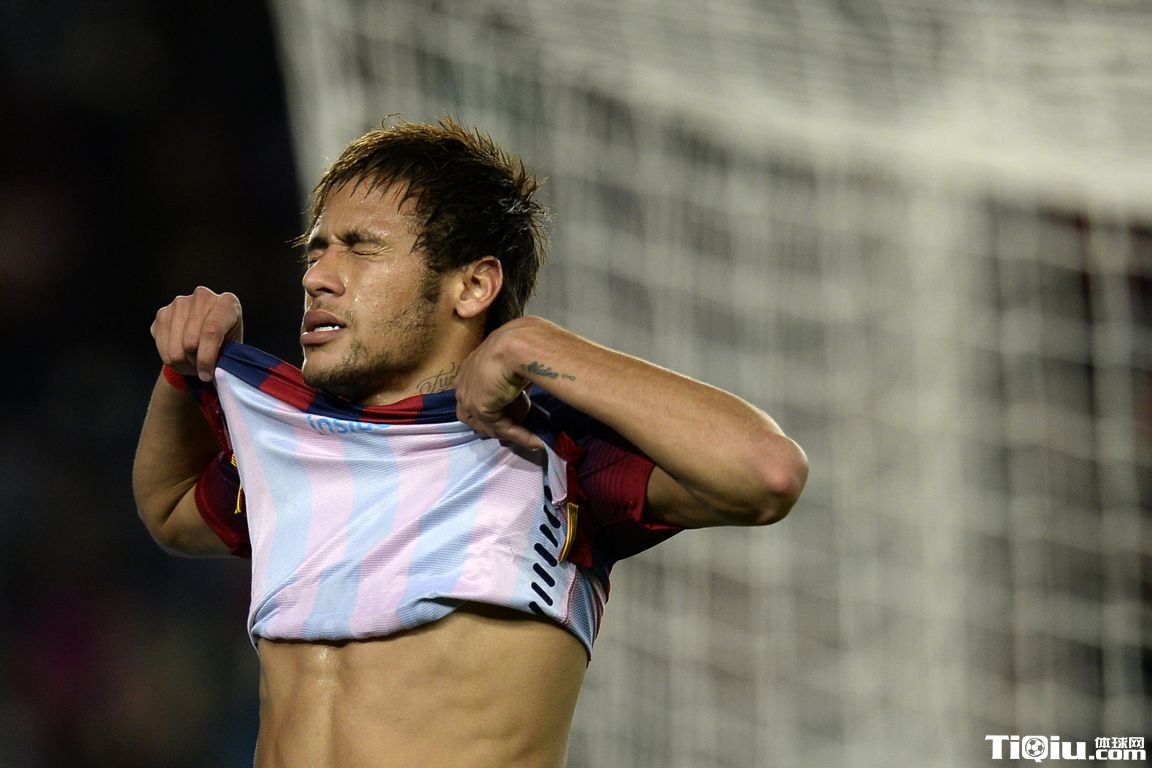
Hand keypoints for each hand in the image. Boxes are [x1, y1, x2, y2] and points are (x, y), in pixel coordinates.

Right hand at [151, 287, 242, 381]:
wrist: (207, 338)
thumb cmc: (225, 344)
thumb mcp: (233, 350)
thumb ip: (225, 357)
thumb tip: (212, 371)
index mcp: (228, 302)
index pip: (211, 331)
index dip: (207, 358)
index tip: (206, 376)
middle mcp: (203, 296)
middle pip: (190, 341)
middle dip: (195, 363)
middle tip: (202, 369)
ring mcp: (180, 302)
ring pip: (175, 349)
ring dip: (183, 364)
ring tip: (193, 364)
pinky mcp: (163, 313)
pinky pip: (161, 348)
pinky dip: (170, 361)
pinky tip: (181, 357)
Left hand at [454, 325, 543, 450]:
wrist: (518, 344)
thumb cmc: (521, 344)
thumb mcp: (515, 361)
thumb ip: (513, 378)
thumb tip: (525, 389)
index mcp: (472, 365)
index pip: (478, 393)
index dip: (495, 406)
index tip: (514, 414)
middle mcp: (464, 381)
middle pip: (477, 412)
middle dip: (497, 423)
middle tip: (520, 430)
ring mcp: (468, 396)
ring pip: (488, 423)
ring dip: (510, 432)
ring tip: (531, 438)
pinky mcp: (478, 408)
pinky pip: (501, 427)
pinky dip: (519, 435)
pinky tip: (536, 440)